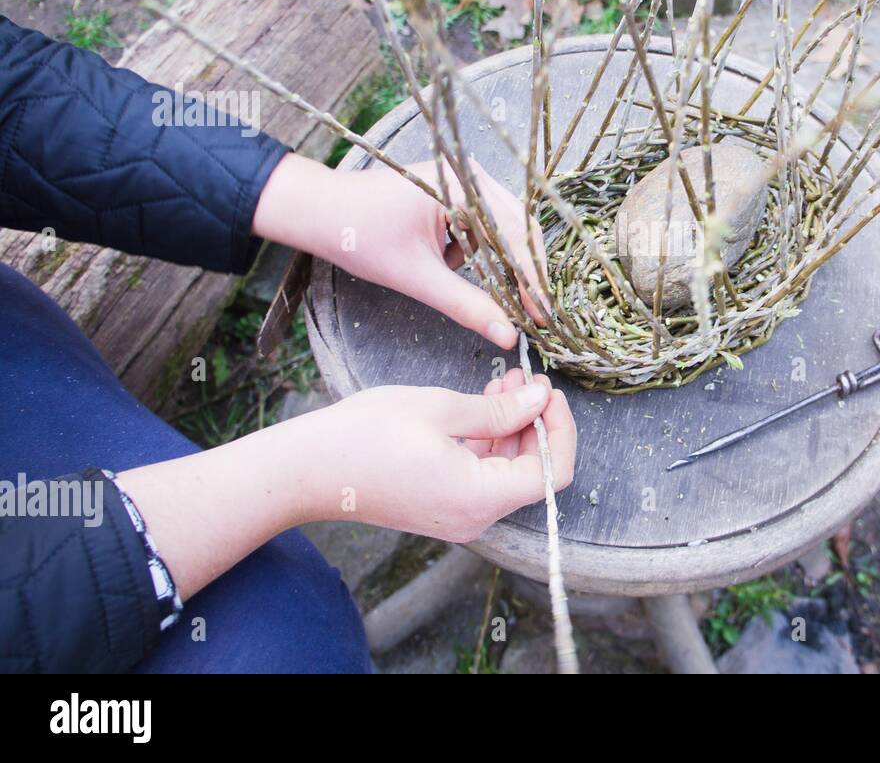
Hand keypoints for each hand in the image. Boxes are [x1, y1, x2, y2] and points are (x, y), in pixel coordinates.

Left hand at [253, 153, 546, 348]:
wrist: (319, 212)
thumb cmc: (359, 236)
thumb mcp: (417, 276)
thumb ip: (466, 305)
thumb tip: (506, 334)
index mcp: (462, 185)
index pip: (514, 235)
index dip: (531, 279)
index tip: (543, 315)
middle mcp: (470, 175)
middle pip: (517, 228)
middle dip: (523, 272)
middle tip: (533, 313)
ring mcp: (463, 181)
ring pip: (502, 229)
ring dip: (499, 263)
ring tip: (505, 299)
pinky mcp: (453, 193)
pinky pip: (483, 226)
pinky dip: (480, 254)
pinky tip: (466, 273)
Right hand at [303, 370, 575, 541]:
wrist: (305, 470)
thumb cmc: (364, 437)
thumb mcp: (440, 409)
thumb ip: (498, 410)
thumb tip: (540, 400)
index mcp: (480, 498)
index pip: (552, 473)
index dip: (560, 429)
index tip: (548, 392)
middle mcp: (474, 516)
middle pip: (531, 472)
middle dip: (535, 422)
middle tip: (525, 379)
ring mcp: (456, 513)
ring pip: (505, 470)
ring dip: (511, 426)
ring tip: (503, 382)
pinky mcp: (440, 504)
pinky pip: (480, 474)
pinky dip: (488, 440)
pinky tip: (482, 402)